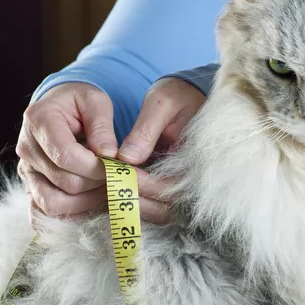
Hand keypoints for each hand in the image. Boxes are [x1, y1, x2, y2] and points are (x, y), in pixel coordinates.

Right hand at [16, 82, 117, 227]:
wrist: (60, 107)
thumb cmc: (79, 102)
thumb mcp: (95, 101)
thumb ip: (102, 127)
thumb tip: (109, 156)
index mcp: (39, 120)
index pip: (66, 156)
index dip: (97, 168)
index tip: (122, 169)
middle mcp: (26, 148)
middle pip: (65, 183)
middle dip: (98, 185)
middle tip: (122, 180)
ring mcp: (26, 171)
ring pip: (53, 204)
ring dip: (87, 203)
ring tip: (108, 191)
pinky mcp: (30, 187)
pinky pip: (42, 213)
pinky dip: (67, 216)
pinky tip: (89, 206)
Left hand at [117, 77, 205, 222]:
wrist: (192, 95)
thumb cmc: (178, 95)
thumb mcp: (161, 104)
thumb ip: (144, 132)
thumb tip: (127, 159)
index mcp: (196, 158)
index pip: (168, 186)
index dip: (142, 184)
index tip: (120, 172)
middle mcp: (194, 178)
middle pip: (164, 207)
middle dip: (135, 198)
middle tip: (108, 185)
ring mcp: (186, 185)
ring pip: (160, 210)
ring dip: (135, 203)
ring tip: (111, 187)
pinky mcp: (176, 184)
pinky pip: (158, 203)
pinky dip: (138, 200)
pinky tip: (119, 186)